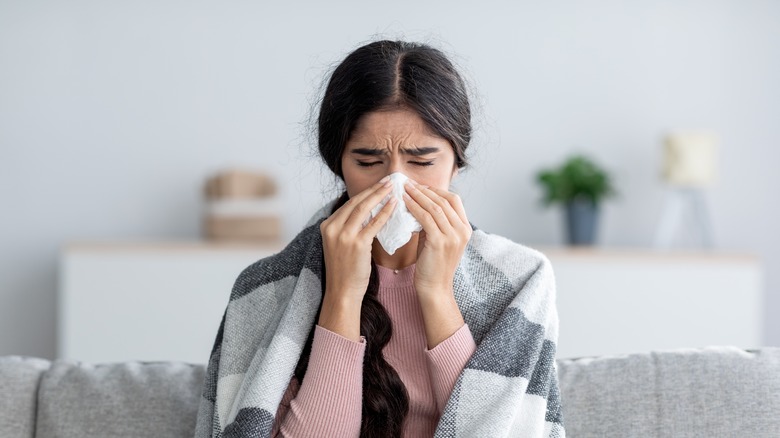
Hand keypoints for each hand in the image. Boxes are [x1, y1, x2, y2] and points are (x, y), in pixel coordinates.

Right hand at [318, 178, 395, 339]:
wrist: (342, 292)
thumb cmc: (346, 271)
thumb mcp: (341, 245)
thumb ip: (350, 228)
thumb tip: (369, 213)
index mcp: (327, 226)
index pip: (349, 204)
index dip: (366, 193)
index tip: (379, 185)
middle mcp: (332, 228)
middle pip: (356, 202)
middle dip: (374, 190)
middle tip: (389, 181)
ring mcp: (343, 235)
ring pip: (364, 209)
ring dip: (380, 196)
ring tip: (393, 188)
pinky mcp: (356, 244)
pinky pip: (373, 223)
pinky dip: (385, 212)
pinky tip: (395, 205)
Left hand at [403, 180, 471, 294]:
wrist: (435, 288)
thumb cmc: (433, 264)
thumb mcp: (438, 239)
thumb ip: (434, 223)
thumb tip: (419, 203)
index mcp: (465, 229)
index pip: (454, 200)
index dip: (436, 190)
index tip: (420, 186)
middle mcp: (463, 231)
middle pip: (444, 200)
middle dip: (425, 190)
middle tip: (409, 183)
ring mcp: (453, 236)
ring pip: (435, 207)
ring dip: (418, 195)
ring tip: (405, 188)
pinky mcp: (440, 242)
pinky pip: (426, 218)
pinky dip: (414, 207)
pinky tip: (404, 202)